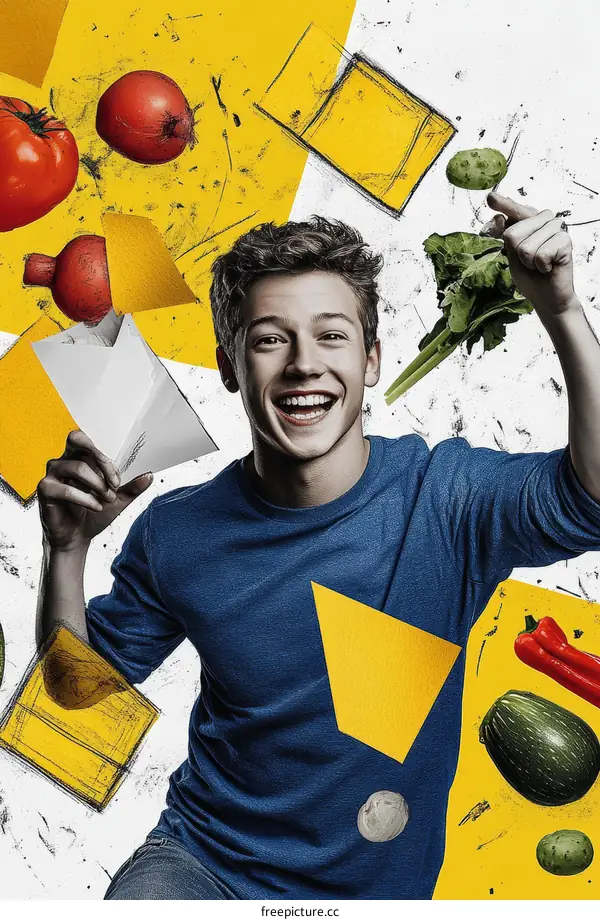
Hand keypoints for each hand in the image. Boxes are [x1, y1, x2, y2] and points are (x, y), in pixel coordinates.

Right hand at [37, 429, 152, 551]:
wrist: (78, 537)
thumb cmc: (93, 515)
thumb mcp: (117, 500)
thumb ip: (132, 488)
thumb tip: (150, 475)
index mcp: (78, 458)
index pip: (90, 445)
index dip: (106, 461)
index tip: (117, 482)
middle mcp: (63, 462)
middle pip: (77, 441)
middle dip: (101, 461)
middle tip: (114, 483)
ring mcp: (52, 475)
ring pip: (77, 467)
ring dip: (98, 484)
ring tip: (106, 500)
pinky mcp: (45, 491)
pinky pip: (65, 489)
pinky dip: (85, 499)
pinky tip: (96, 507)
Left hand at [483, 192, 578, 316]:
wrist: (546, 297)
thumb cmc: (530, 276)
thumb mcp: (512, 255)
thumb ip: (507, 236)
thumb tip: (499, 217)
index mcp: (529, 222)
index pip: (514, 210)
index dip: (503, 205)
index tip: (490, 198)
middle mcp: (544, 221)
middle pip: (513, 233)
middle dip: (518, 255)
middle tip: (530, 263)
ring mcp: (556, 229)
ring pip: (526, 246)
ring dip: (529, 263)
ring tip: (540, 265)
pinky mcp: (565, 241)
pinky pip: (541, 254)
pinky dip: (541, 266)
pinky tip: (549, 267)